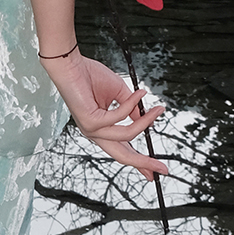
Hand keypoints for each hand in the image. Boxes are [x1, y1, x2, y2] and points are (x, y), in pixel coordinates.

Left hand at [39, 50, 167, 176]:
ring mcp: (91, 129)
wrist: (71, 65)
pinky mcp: (90, 121)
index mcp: (101, 129)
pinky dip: (132, 104)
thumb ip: (132, 108)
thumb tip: (146, 119)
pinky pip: (119, 117)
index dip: (140, 162)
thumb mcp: (119, 94)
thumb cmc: (90, 76)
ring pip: (126, 135)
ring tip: (157, 109)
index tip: (155, 169)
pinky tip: (139, 94)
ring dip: (145, 122)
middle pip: (122, 156)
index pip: (122, 150)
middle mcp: (95, 133)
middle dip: (144, 163)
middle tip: (162, 169)